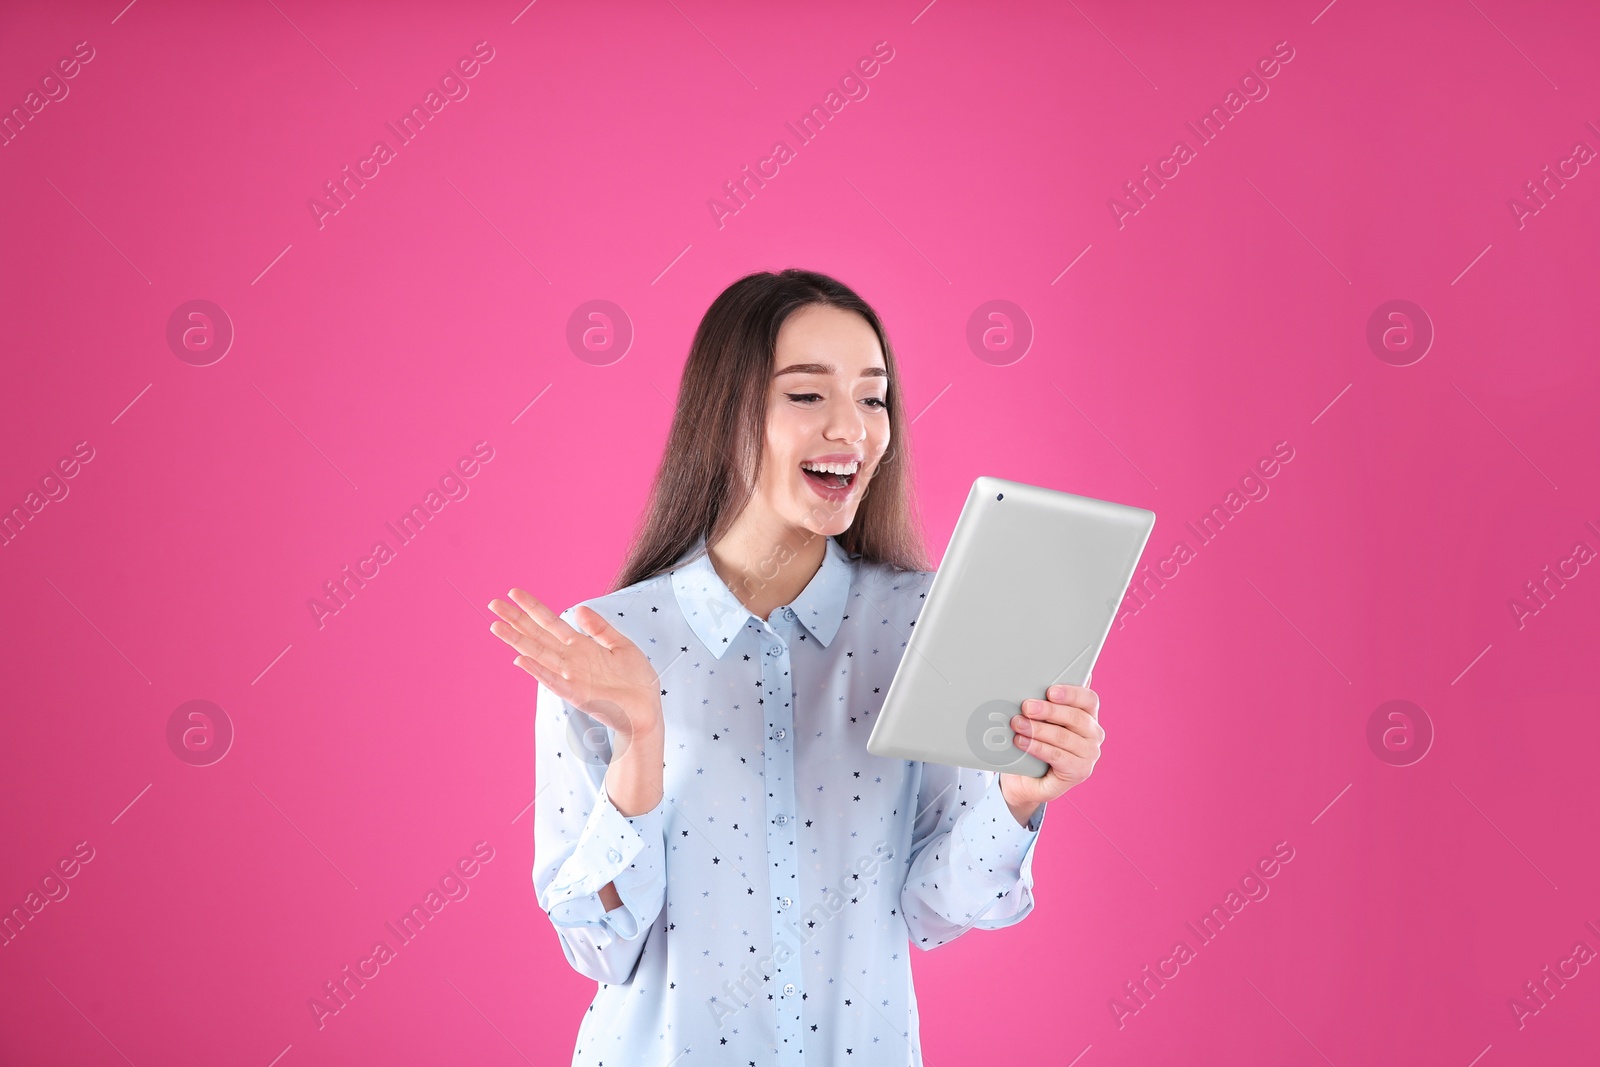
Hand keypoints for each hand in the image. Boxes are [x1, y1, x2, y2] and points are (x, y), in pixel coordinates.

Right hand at [488, 589, 663, 750]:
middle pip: (537, 636)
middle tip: (493, 604)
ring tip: (497, 626)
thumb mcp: (620, 645)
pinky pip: (554, 681)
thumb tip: (578, 608)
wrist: (648, 710)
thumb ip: (599, 628)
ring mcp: (572, 677)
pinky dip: (537, 671)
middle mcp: (571, 660)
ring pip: (539, 655)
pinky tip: (520, 660)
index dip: (533, 608)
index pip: (551, 622)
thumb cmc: (636, 680)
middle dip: (516, 620)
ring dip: (518, 641)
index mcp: (581, 647)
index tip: (514, 593)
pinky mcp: (578, 695)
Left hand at [998, 681, 1103, 818]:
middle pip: (1075, 717)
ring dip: (1038, 729)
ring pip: (1063, 737)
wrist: (1026, 779)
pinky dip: (1037, 747)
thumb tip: (1036, 677)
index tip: (1051, 691)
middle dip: (1048, 710)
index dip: (1071, 693)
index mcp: (1089, 715)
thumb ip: (1045, 701)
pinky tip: (1022, 741)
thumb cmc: (1035, 742)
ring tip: (1018, 724)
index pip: (1088, 699)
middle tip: (1026, 707)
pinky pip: (1057, 756)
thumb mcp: (1040, 719)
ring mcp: (1089, 754)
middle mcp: (1093, 734)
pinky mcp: (1079, 771)